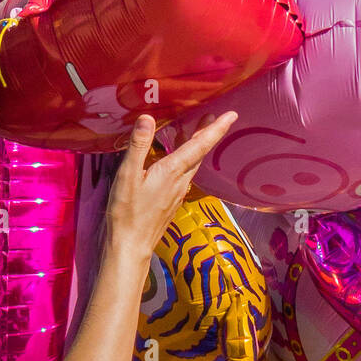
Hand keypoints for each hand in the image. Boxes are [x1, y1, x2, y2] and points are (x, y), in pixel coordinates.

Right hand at [103, 110, 235, 259]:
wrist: (131, 246)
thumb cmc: (127, 212)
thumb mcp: (128, 175)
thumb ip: (139, 145)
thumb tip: (148, 118)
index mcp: (172, 171)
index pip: (200, 145)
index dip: (216, 128)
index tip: (232, 115)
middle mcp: (180, 181)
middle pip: (198, 153)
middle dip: (206, 133)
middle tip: (211, 115)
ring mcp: (177, 193)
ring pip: (191, 165)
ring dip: (195, 147)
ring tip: (194, 132)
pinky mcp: (171, 202)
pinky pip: (182, 176)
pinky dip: (184, 161)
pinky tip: (175, 161)